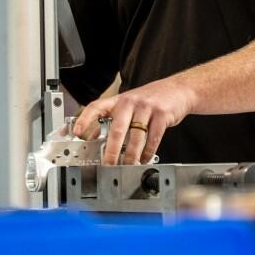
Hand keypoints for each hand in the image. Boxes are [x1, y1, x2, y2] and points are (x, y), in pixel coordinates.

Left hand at [72, 78, 194, 164]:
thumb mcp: (129, 104)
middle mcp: (131, 102)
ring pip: (136, 136)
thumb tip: (94, 137)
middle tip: (108, 164)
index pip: (97, 107)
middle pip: (118, 128)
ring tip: (128, 165)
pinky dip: (148, 152)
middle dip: (112, 149)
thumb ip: (114, 118)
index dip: (85, 119)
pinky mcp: (162, 115)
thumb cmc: (150, 99)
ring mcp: (147, 108)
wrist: (178, 89)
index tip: (76, 132)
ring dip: (131, 155)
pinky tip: (145, 158)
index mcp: (119, 100)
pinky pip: (153, 138)